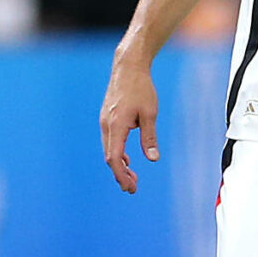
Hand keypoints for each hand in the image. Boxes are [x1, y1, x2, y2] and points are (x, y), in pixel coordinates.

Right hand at [99, 55, 159, 194]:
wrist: (128, 68)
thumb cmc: (141, 88)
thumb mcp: (150, 113)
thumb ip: (149, 137)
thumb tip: (152, 159)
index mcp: (116, 125)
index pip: (114, 157)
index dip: (120, 175)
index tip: (129, 187)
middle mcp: (106, 125)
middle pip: (109, 157)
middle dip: (120, 174)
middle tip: (133, 189)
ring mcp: (105, 121)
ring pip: (108, 149)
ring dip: (119, 165)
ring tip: (132, 177)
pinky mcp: (107, 118)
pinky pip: (110, 141)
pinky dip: (117, 153)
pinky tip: (127, 159)